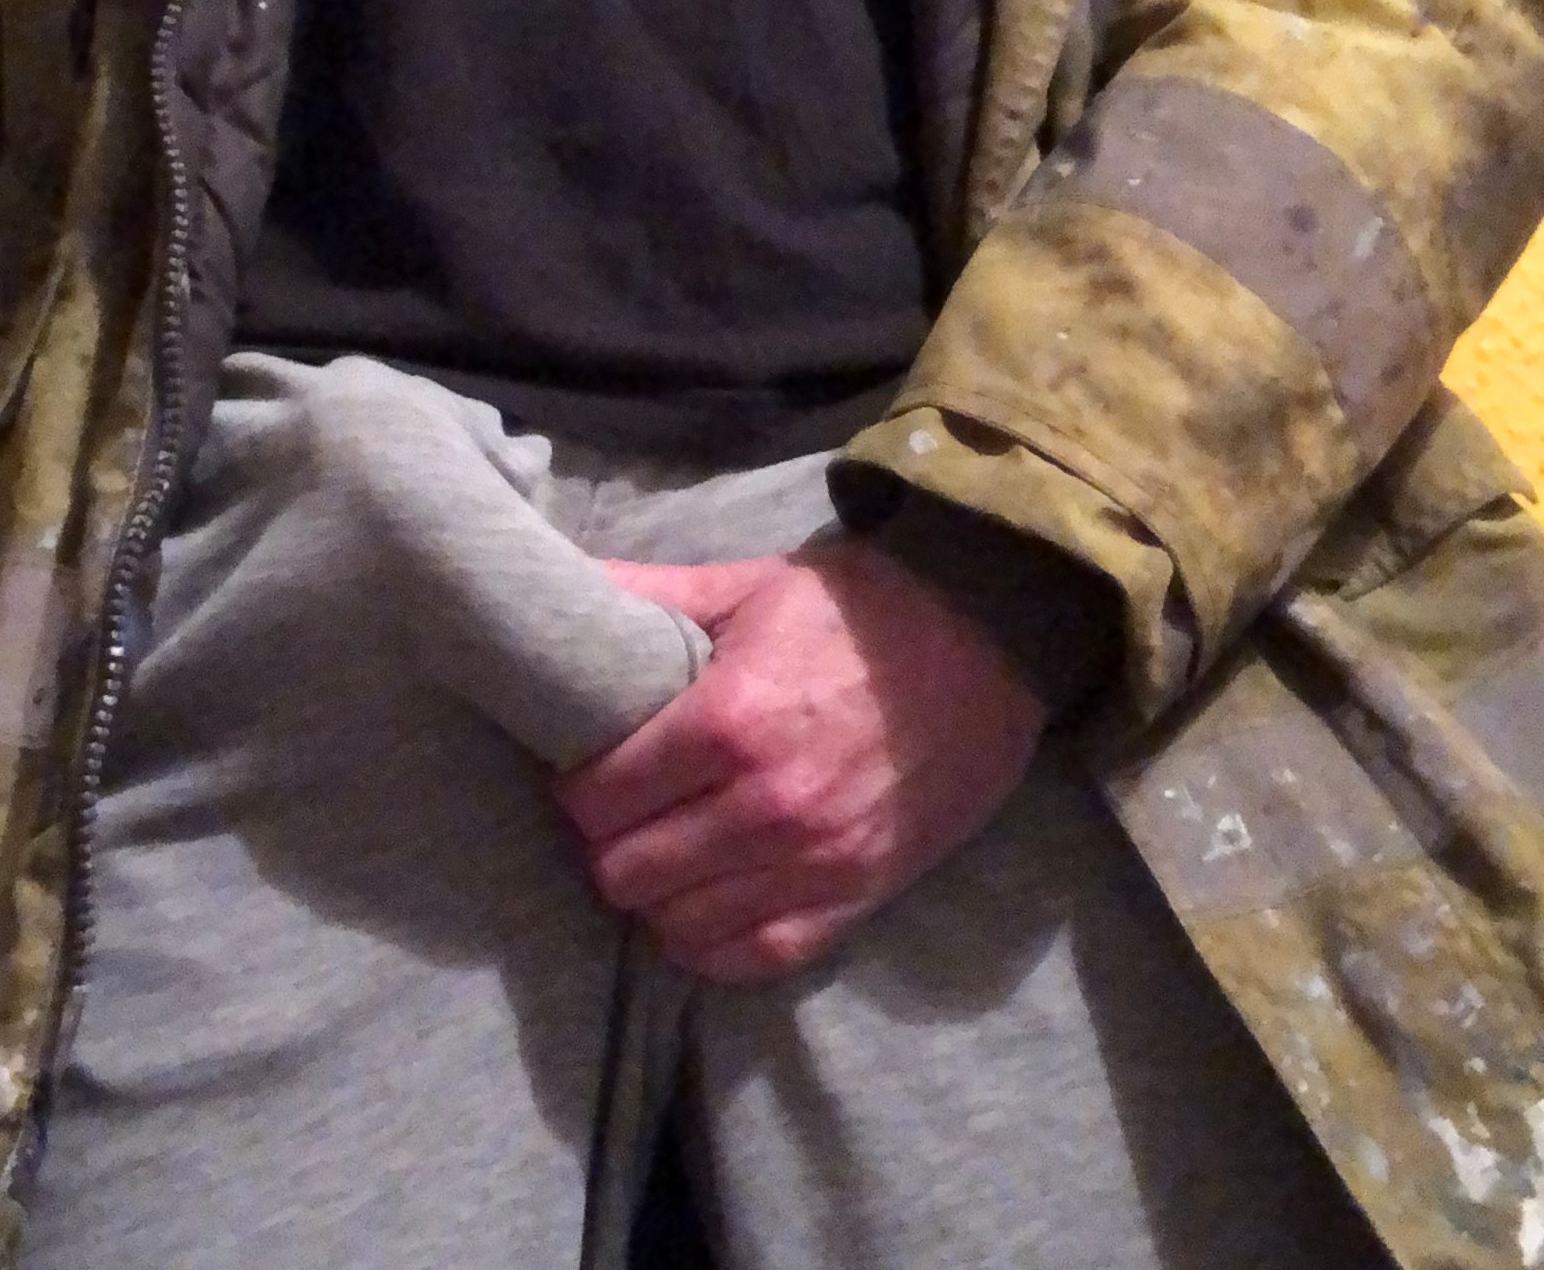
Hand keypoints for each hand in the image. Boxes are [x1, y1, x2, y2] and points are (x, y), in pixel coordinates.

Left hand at [555, 541, 1045, 984]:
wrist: (986, 638)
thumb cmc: (858, 608)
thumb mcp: (747, 585)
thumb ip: (649, 594)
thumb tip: (557, 587)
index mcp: (730, 721)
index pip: (600, 797)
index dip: (574, 787)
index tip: (581, 770)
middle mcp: (767, 806)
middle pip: (627, 871)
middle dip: (606, 842)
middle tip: (618, 812)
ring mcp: (816, 863)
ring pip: (679, 925)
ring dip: (655, 894)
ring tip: (660, 852)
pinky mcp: (858, 898)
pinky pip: (755, 958)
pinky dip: (713, 942)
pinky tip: (702, 905)